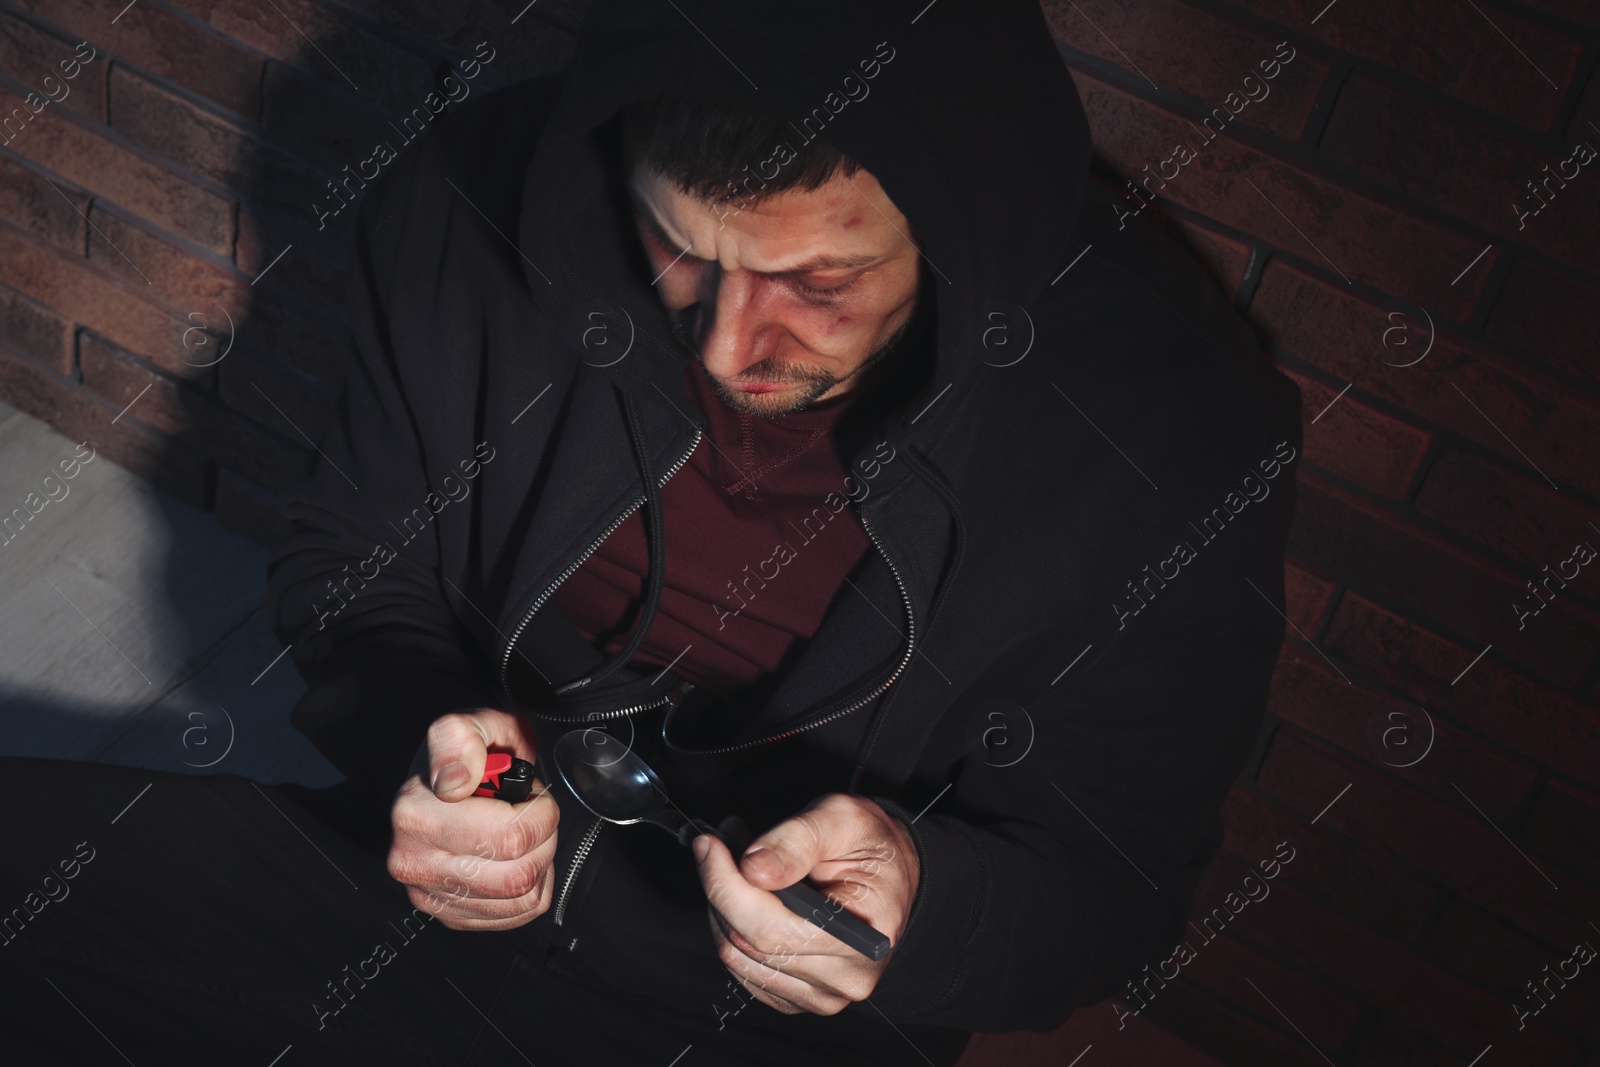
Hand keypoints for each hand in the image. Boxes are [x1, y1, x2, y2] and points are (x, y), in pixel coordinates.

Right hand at [386, 707, 557, 929]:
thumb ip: (461, 739)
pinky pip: (514, 917)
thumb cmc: (468, 754)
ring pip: (519, 898)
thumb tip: (454, 782)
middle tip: (533, 814)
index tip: (530, 793)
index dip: (539, 812)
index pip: (510, 836)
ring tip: (522, 834)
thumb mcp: (471, 724)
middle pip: (518, 874)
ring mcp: (427, 891)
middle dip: (544, 840)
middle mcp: (412, 858)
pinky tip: (515, 859)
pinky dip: (530, 889)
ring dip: (538, 864)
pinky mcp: (446, 913)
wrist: (450, 779)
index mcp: (416, 811)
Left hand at [693, 793, 919, 1015]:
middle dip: (721, 888)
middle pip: (747, 943)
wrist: (892, 876)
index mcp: (863, 936)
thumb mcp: (843, 819)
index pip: (771, 929)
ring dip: (724, 907)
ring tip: (741, 866)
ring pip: (737, 957)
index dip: (726, 885)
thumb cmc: (871, 846)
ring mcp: (822, 995)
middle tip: (722, 844)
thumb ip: (797, 840)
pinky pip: (743, 969)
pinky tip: (750, 898)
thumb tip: (753, 869)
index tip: (708, 845)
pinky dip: (733, 929)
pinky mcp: (799, 998)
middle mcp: (844, 978)